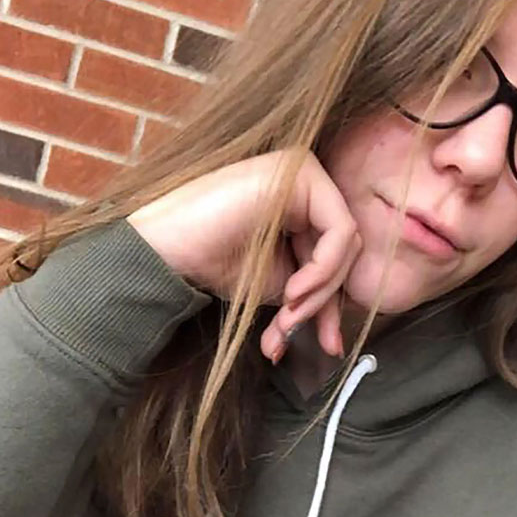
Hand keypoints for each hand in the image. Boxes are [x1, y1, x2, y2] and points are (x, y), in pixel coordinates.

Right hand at [126, 150, 362, 362]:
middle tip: (291, 329)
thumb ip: (313, 297)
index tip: (326, 345)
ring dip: (319, 291)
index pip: (339, 257)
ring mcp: (306, 172)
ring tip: (287, 315)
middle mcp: (310, 184)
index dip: (333, 304)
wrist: (169, 249)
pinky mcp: (302, 171)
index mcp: (306, 207)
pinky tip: (293, 291)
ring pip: (346, 243)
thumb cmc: (215, 262)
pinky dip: (323, 269)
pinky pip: (339, 229)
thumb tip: (337, 340)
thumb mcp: (279, 286)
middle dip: (324, 301)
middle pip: (346, 251)